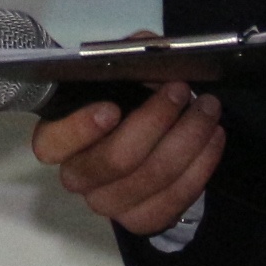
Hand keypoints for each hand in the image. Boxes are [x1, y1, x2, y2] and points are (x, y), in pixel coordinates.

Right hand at [32, 69, 225, 236]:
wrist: (146, 137)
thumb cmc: (123, 99)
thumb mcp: (119, 70)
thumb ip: (125, 56)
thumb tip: (147, 46)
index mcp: (58, 140)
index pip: (52, 144)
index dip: (80, 129)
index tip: (112, 108)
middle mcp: (78, 176)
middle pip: (114, 160)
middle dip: (155, 122)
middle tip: (181, 90)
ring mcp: (108, 203)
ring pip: (152, 178)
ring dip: (188, 140)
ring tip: (208, 110)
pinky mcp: (140, 219)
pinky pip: (174, 200)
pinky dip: (200, 167)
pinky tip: (213, 140)